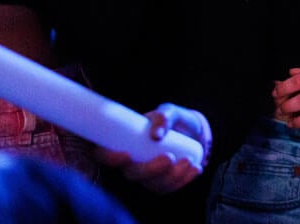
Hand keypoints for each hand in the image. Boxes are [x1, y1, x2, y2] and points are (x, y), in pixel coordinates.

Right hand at [96, 102, 211, 193]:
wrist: (190, 130)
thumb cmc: (171, 119)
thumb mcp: (168, 111)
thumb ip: (163, 117)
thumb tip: (156, 135)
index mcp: (121, 142)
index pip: (103, 155)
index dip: (110, 158)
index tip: (126, 154)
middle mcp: (130, 162)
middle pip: (132, 174)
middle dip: (150, 170)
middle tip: (169, 157)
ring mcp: (145, 174)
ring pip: (152, 184)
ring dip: (171, 177)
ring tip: (189, 161)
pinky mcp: (160, 182)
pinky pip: (167, 188)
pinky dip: (183, 180)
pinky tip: (195, 169)